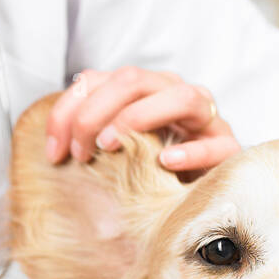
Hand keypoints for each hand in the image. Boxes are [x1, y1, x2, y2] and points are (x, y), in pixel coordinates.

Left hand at [46, 67, 240, 177]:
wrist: (196, 198)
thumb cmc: (145, 175)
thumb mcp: (109, 156)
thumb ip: (85, 142)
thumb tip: (51, 151)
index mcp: (140, 90)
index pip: (97, 79)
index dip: (67, 110)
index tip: (53, 152)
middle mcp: (172, 93)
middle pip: (133, 80)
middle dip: (96, 113)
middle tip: (80, 152)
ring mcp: (205, 119)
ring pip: (181, 97)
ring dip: (140, 118)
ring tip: (111, 147)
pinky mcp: (227, 147)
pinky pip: (215, 143)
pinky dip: (190, 150)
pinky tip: (165, 162)